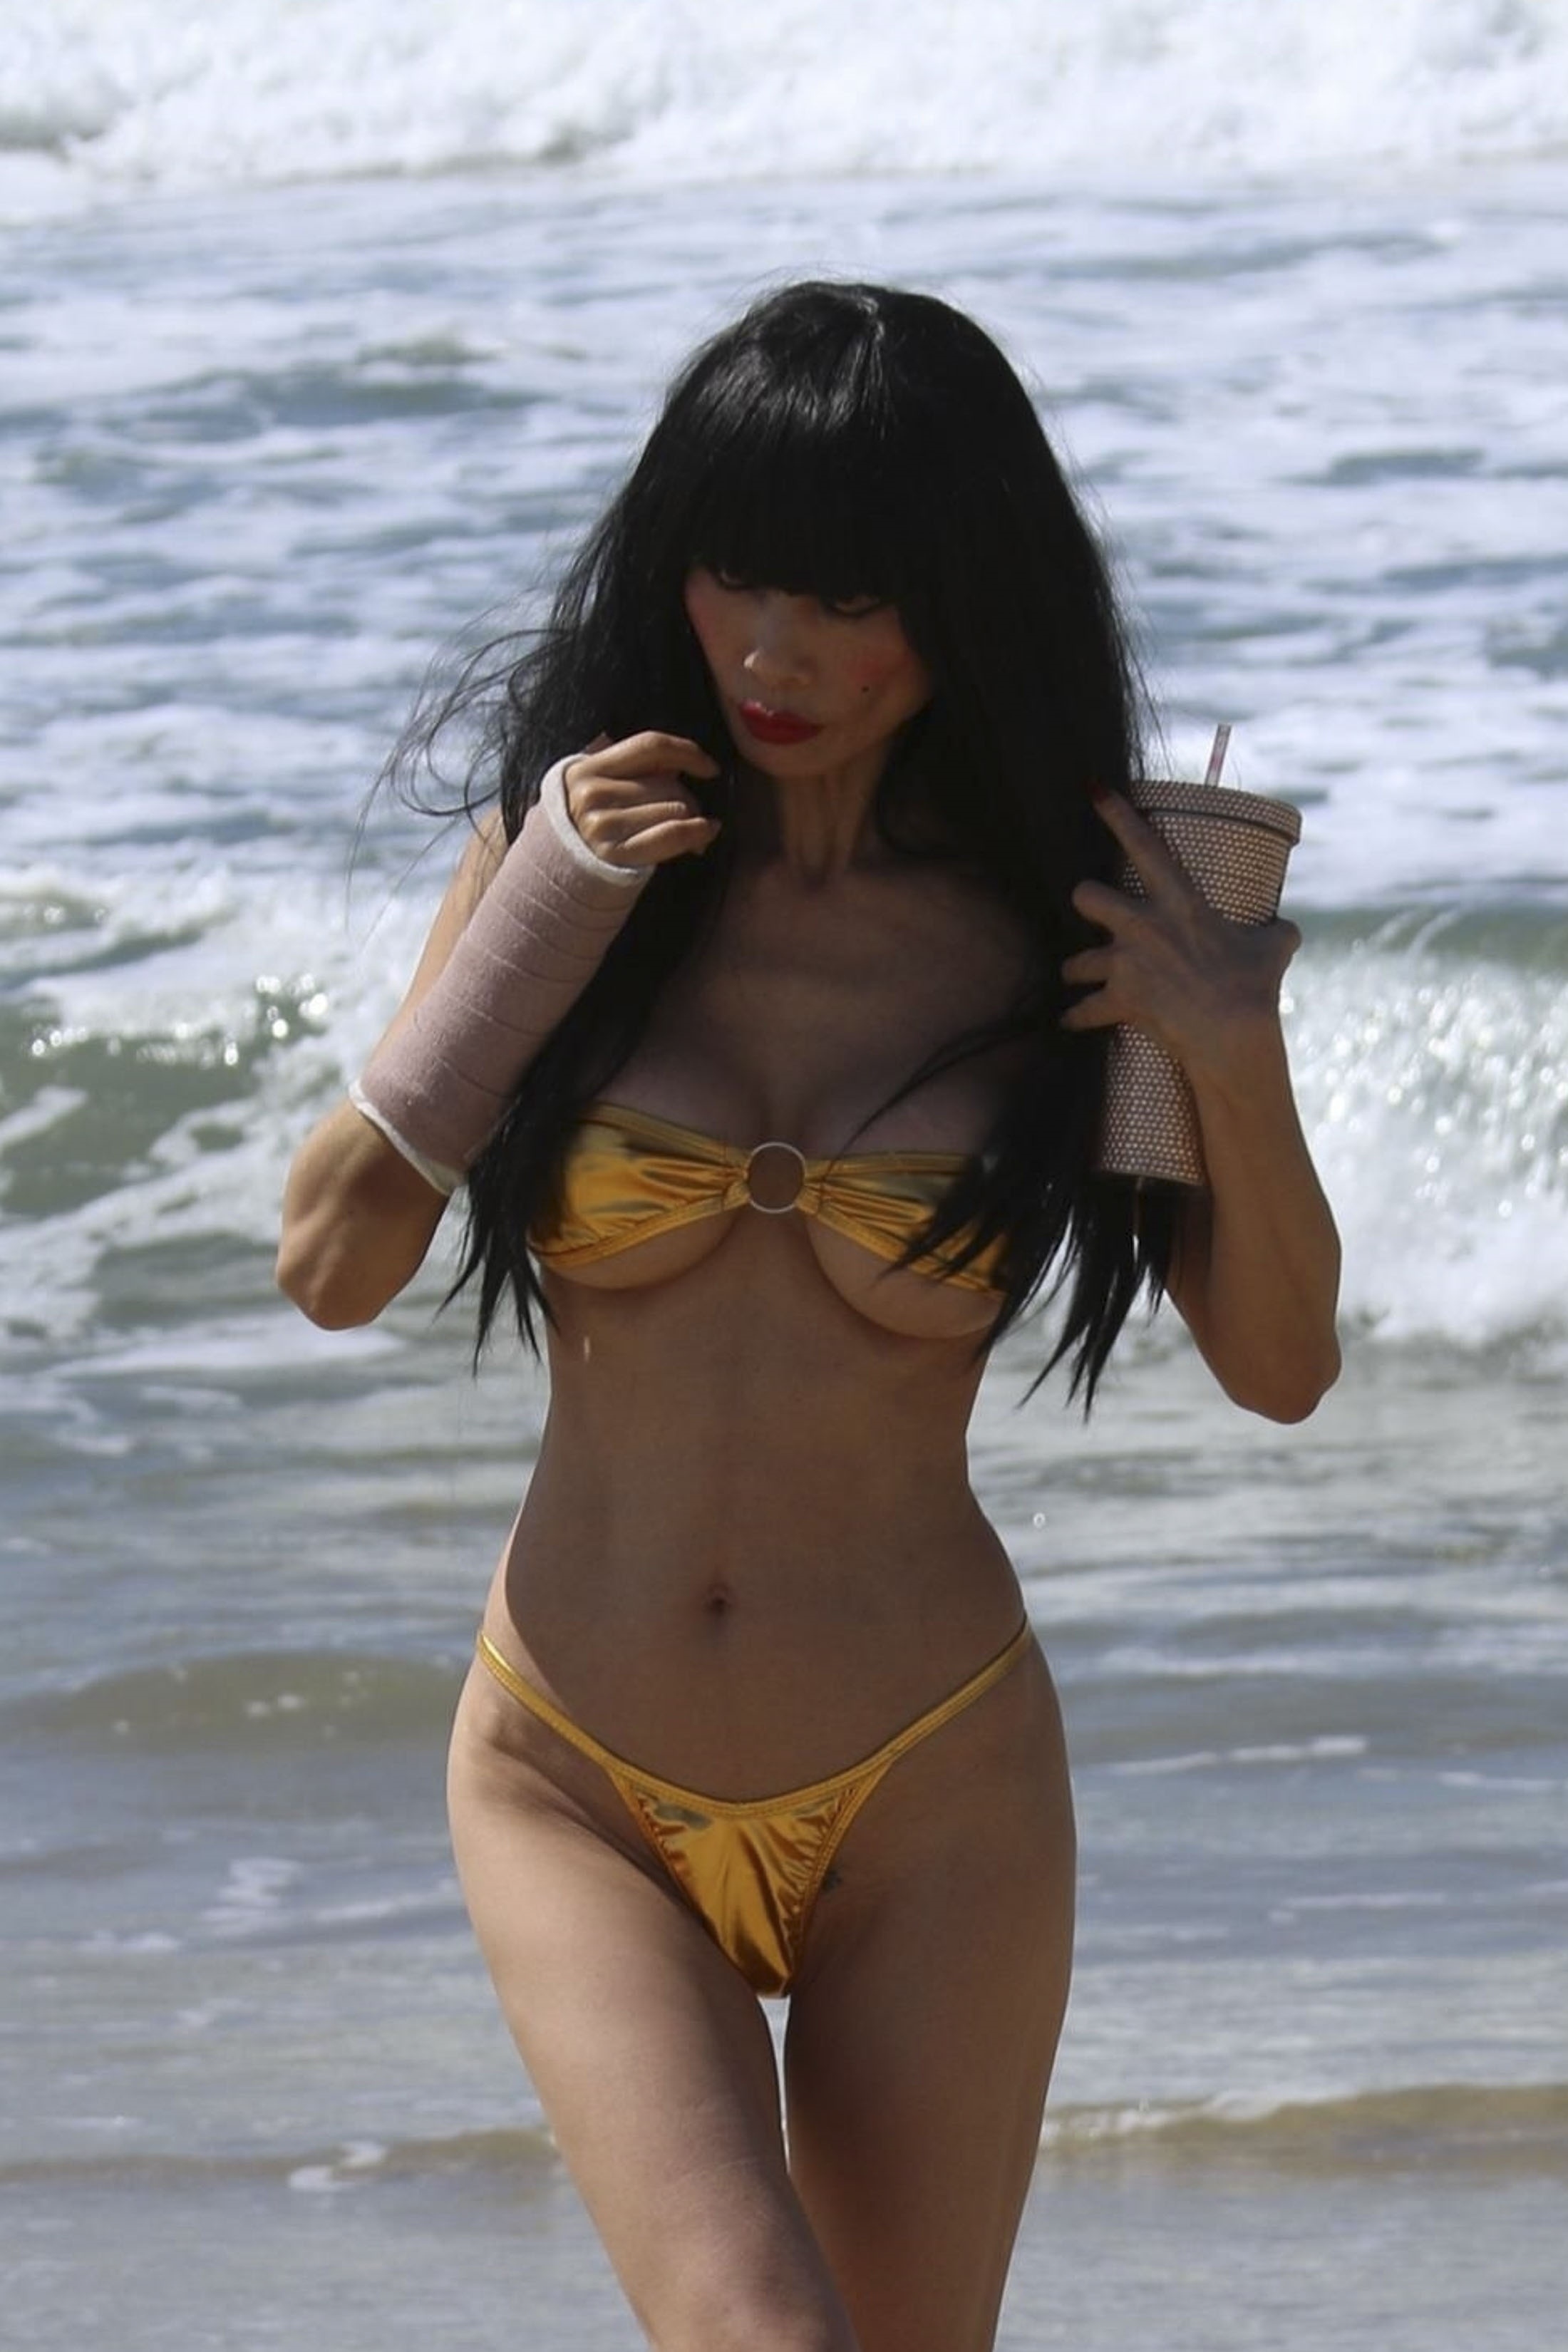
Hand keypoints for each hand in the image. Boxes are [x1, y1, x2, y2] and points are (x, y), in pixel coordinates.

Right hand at [562, 732, 720, 869]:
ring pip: (675, 808)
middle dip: (690, 798)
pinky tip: (706, 833)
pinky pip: (672, 833)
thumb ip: (635, 770)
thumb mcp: (599, 789)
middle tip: (692, 815)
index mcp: (586, 769)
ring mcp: (600, 825)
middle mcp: (590, 794)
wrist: (560, 874)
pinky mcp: (614, 853)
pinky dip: (697, 832)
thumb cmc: (591, 828)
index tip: (709, 767)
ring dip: (693, 820)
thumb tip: (682, 765)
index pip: (650, 746)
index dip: (687, 752)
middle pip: (669, 784)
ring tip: (690, 831)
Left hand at [1060, 788, 1299, 1084]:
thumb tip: (1287, 930)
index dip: (1117, 815)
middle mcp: (1143, 927)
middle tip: (1092, 911)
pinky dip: (1077, 1018)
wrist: (1232, 1031)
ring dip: (1076, 969)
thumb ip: (1277, 933)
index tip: (1094, 790)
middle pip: (1086, 896)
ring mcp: (1126, 964)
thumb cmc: (1254, 986)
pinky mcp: (1119, 1000)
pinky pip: (1083, 1011)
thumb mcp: (1274, 949)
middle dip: (1085, 902)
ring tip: (1079, 977)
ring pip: (1075, 960)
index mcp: (1179, 903)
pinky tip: (1070, 1021)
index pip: (1144, 847)